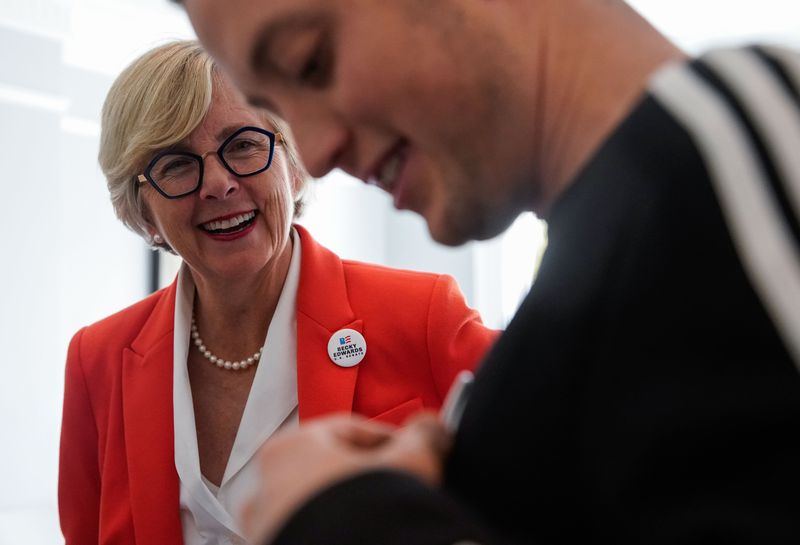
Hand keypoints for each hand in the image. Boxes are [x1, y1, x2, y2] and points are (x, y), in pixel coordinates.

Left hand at [241, 411, 451, 543]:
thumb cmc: (371, 511)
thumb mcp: (409, 463)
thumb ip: (422, 436)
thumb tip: (432, 426)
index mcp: (289, 448)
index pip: (350, 431)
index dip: (391, 441)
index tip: (416, 456)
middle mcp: (264, 486)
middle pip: (329, 469)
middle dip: (366, 478)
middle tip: (402, 490)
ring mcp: (263, 527)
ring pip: (316, 507)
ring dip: (348, 509)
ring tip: (383, 525)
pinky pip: (309, 534)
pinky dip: (332, 534)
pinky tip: (363, 539)